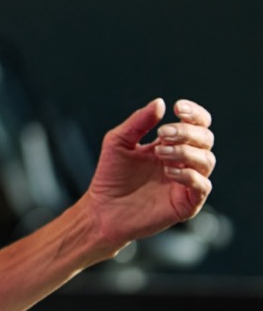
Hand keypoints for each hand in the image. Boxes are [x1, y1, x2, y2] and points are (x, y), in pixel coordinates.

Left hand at [83, 97, 215, 250]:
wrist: (103, 208)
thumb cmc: (111, 174)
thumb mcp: (119, 141)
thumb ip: (138, 122)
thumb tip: (160, 102)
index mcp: (170, 144)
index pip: (196, 124)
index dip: (194, 114)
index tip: (178, 107)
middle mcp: (183, 161)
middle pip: (205, 139)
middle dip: (188, 132)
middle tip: (164, 134)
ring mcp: (186, 182)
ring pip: (207, 160)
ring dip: (186, 152)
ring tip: (160, 152)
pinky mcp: (187, 203)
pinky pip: (202, 186)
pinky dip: (189, 175)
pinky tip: (169, 171)